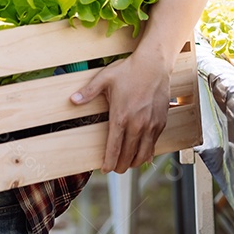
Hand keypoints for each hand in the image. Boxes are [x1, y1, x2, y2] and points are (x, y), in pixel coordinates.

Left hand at [70, 51, 171, 172]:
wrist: (154, 64)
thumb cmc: (129, 70)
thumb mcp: (104, 79)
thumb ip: (88, 92)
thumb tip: (73, 100)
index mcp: (120, 117)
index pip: (114, 149)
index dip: (109, 163)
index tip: (105, 169)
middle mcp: (137, 125)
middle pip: (128, 156)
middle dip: (120, 166)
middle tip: (115, 169)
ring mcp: (150, 125)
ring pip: (143, 155)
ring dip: (134, 163)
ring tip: (128, 164)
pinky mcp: (161, 123)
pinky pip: (154, 145)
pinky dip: (147, 153)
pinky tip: (142, 153)